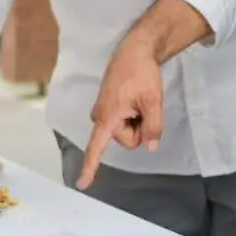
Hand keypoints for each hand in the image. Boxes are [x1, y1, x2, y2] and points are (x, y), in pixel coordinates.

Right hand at [77, 36, 164, 188]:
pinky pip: (122, 122)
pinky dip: (132, 116)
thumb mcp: (153, 101)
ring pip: (125, 132)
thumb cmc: (142, 74)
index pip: (96, 147)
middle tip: (144, 106)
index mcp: (107, 117)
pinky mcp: (106, 108)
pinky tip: (135, 99)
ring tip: (139, 100)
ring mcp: (102, 112)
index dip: (90, 167)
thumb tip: (151, 148)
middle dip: (139, 129)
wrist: (134, 50)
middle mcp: (100, 117)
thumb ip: (153, 127)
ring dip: (136, 121)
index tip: (82, 184)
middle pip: (126, 140)